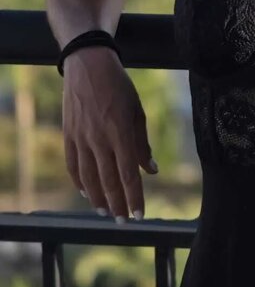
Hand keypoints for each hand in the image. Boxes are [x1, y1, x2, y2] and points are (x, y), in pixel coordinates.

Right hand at [62, 47, 157, 220]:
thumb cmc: (119, 87)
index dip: (134, 197)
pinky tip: (87, 192)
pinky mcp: (68, 135)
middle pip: (108, 181)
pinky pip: (73, 165)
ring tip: (106, 212)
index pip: (129, 174)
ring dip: (98, 198)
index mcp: (121, 133)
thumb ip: (143, 144)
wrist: (88, 65)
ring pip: (89, 177)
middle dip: (117, 204)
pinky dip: (79, 182)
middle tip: (123, 221)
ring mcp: (81, 138)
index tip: (139, 215)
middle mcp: (99, 139)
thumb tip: (152, 170)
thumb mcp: (138, 112)